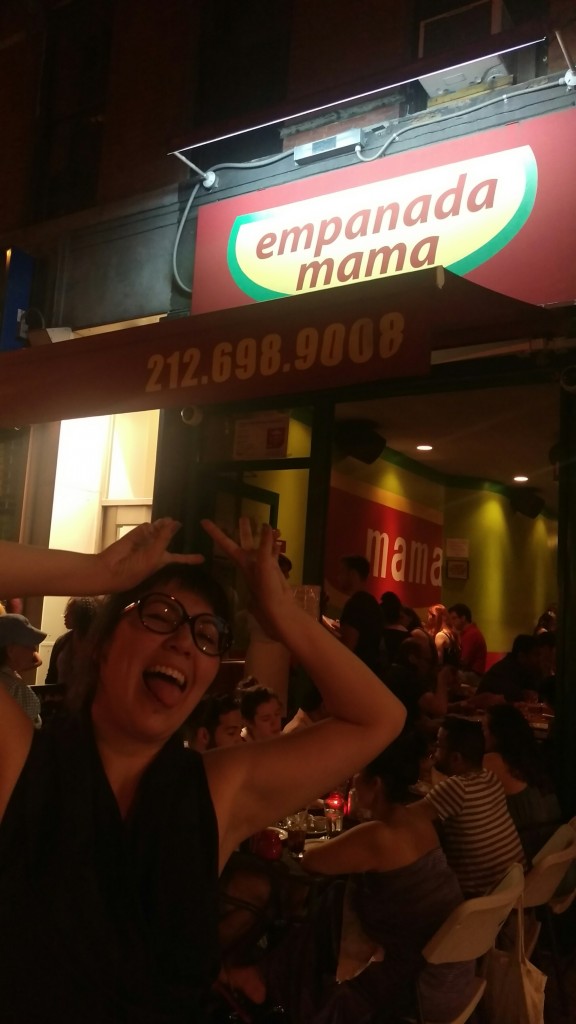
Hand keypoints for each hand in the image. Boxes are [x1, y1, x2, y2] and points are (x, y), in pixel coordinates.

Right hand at [96, 518, 203, 591]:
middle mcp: (156, 550)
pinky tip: (154, 524)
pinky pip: (147, 527)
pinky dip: (151, 526)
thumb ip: (164, 538)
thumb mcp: (155, 555)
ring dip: (164, 524)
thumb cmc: (137, 568)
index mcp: (162, 560)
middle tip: (179, 522)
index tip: (203, 559)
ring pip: (159, 529)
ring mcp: (146, 541)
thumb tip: (175, 522)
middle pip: (168, 537)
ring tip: (169, 519)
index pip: (180, 558)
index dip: (190, 558)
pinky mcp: (136, 534)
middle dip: (172, 530)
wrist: (112, 569)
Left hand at [201, 517, 292, 637]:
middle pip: (244, 541)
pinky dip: (275, 545)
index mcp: (241, 560)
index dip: (215, 532)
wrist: (277, 606)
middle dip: (244, 529)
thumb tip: (266, 526)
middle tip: (244, 516)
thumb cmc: (265, 588)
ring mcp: (261, 564)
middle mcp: (249, 561)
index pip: (225, 543)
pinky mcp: (272, 568)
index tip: (204, 521)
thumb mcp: (263, 565)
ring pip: (261, 545)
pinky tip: (278, 538)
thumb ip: (264, 546)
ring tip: (267, 523)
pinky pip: (273, 552)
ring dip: (264, 535)